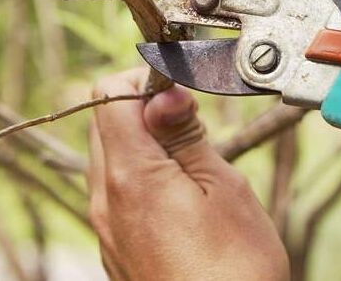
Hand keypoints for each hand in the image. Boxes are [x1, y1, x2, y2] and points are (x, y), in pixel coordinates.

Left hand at [88, 69, 288, 279]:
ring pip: (110, 159)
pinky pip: (117, 194)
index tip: (181, 89)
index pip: (110, 95)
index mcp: (129, 176)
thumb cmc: (235, 269)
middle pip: (105, 124)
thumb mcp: (223, 188)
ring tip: (192, 160)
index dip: (145, 79)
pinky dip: (142, 177)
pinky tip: (181, 196)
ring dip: (144, 143)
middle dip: (143, 108)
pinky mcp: (116, 249)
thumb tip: (164, 91)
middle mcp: (105, 201)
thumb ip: (185, 135)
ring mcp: (106, 229)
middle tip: (191, 121)